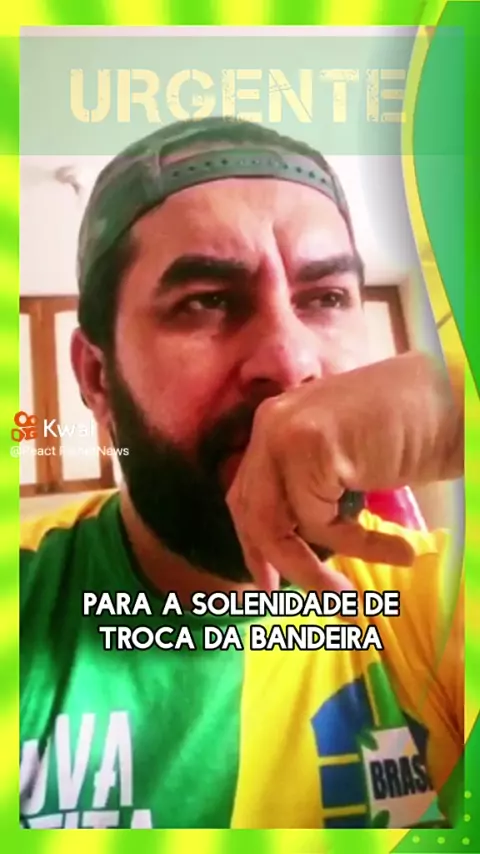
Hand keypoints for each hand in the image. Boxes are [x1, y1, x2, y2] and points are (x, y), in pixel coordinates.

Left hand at [227, 352, 462, 593]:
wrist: (455, 400)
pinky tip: (400, 550)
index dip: (253, 542)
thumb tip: (290, 544)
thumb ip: (309, 486)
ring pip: (278, 525)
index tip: (265, 581)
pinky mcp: (310, 448)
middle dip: (273, 562)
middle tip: (287, 598)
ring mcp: (285, 433)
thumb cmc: (412, 429)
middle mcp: (271, 424)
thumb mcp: (344, 459)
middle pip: (251, 512)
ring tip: (349, 596)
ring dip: (312, 571)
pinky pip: (321, 522)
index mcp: (275, 423)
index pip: (245, 492)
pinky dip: (359, 546)